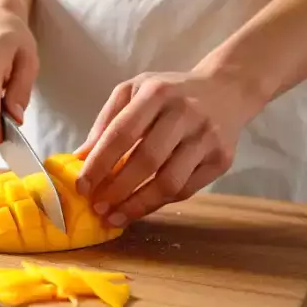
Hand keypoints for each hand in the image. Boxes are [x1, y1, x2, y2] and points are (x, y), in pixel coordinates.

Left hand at [73, 68, 265, 226]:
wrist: (227, 90)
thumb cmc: (171, 93)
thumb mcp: (135, 91)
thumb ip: (107, 121)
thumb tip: (80, 158)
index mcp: (157, 93)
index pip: (122, 133)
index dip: (99, 164)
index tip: (82, 187)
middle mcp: (185, 114)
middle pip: (147, 161)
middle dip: (117, 190)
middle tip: (97, 207)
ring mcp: (207, 138)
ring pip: (169, 182)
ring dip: (138, 205)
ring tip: (116, 217)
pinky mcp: (221, 159)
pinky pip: (186, 190)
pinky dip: (159, 203)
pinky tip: (141, 208)